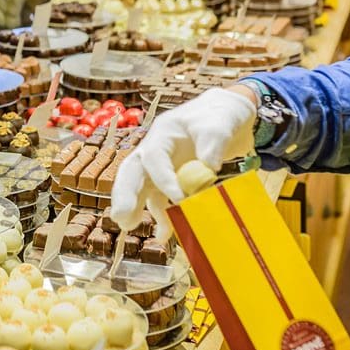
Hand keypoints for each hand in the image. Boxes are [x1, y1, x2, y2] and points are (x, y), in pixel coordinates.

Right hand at [111, 86, 256, 236]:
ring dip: (135, 207)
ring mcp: (161, 167)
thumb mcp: (220, 123)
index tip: (179, 198)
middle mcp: (156, 151)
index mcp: (163, 133)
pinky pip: (160, 199)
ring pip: (141, 188)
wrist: (227, 115)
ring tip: (129, 225)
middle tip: (122, 216)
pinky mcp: (171, 180)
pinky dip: (162, 217)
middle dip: (125, 194)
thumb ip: (214, 142)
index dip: (163, 178)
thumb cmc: (220, 115)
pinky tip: (164, 234)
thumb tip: (208, 167)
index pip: (155, 157)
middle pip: (133, 172)